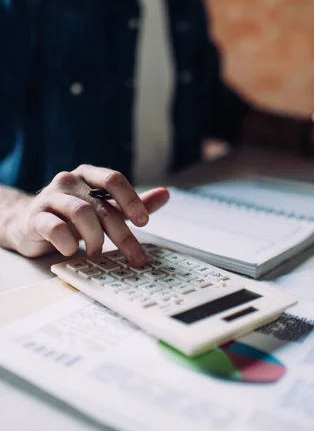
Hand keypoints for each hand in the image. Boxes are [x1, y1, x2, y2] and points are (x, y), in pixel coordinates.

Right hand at [8, 165, 168, 263]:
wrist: (29, 222)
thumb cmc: (72, 215)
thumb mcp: (105, 207)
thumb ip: (132, 203)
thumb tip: (165, 194)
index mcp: (88, 174)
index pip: (113, 179)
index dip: (131, 199)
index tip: (144, 221)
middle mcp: (69, 181)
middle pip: (101, 205)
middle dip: (122, 233)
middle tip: (135, 256)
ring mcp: (50, 197)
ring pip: (81, 213)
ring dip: (96, 237)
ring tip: (99, 253)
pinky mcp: (36, 217)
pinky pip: (54, 226)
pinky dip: (67, 241)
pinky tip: (73, 250)